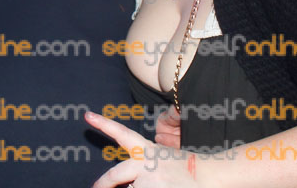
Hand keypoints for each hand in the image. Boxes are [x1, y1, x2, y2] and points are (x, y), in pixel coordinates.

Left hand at [85, 111, 199, 187]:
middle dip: (103, 183)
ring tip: (160, 185)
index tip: (87, 115)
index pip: (122, 134)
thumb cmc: (185, 169)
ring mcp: (147, 181)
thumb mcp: (162, 156)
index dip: (104, 124)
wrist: (209, 177)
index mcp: (147, 150)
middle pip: (114, 174)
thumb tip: (128, 180)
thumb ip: (143, 162)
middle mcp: (144, 164)